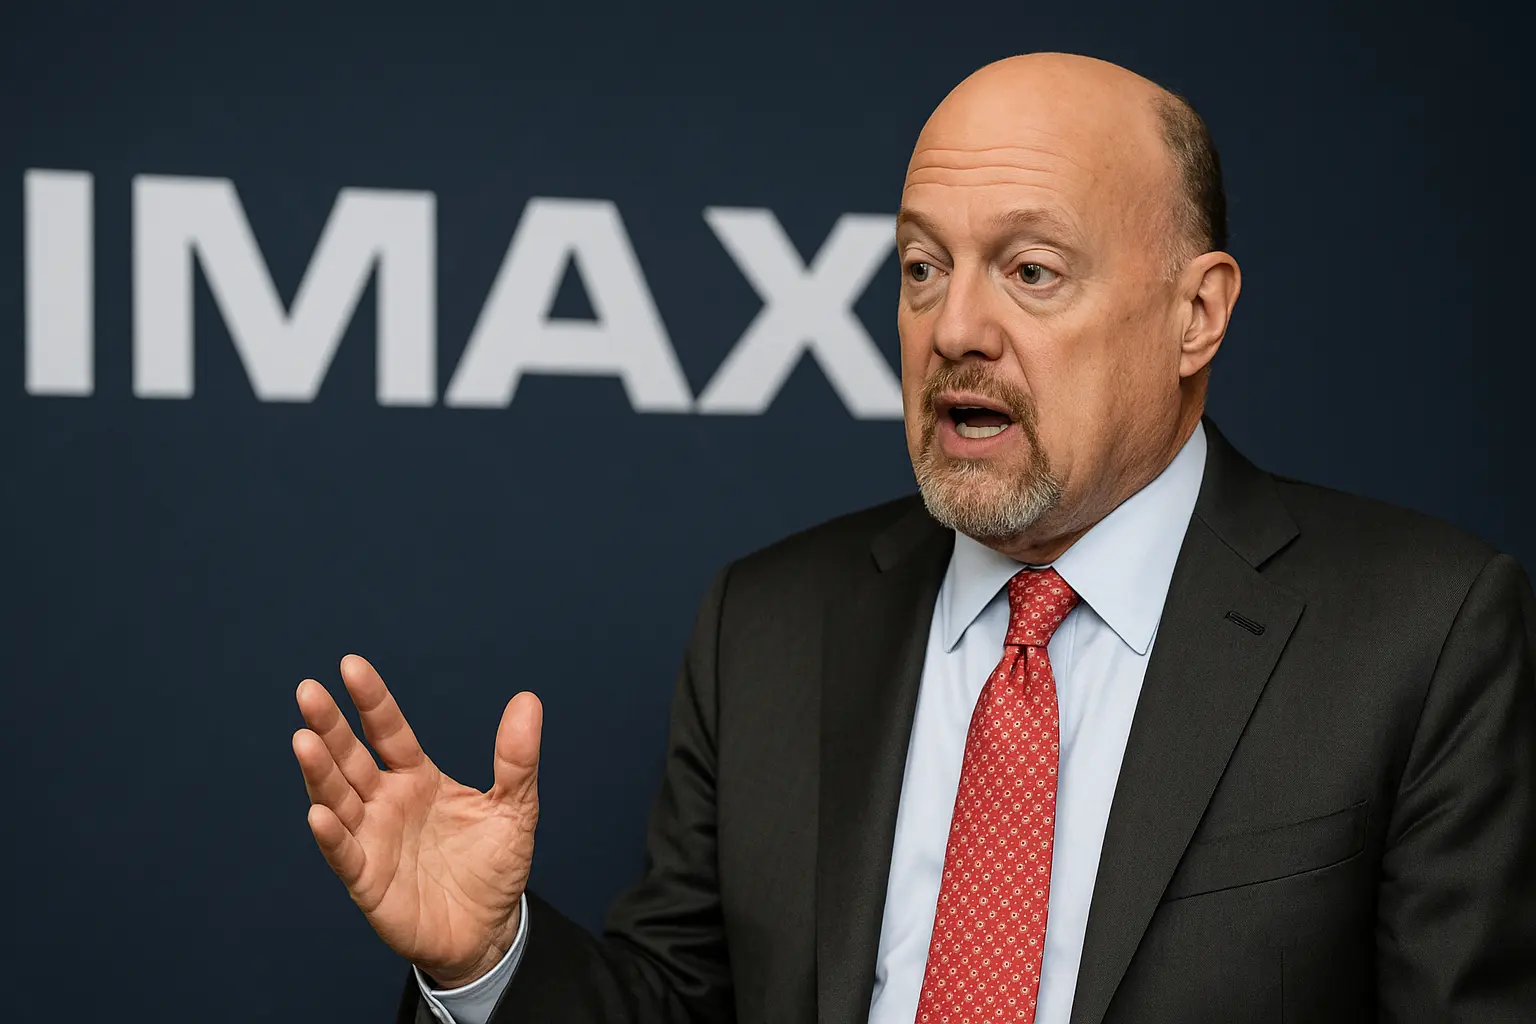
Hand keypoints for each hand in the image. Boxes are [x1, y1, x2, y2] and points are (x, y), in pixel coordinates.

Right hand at [292, 654, 541, 988]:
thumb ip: (517, 757)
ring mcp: (372, 840)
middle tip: (309, 692)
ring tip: (304, 740)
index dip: (371, 700)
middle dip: (329, 726)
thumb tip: (528, 700)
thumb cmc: (494, 865)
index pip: (389, 730)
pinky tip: (319, 813)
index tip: (351, 665)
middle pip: (351, 758)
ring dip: (319, 772)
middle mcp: (386, 803)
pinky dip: (331, 835)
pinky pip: (345, 856)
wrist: (489, 929)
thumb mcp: (515, 807)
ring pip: (338, 799)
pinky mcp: (368, 882)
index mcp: (417, 778)